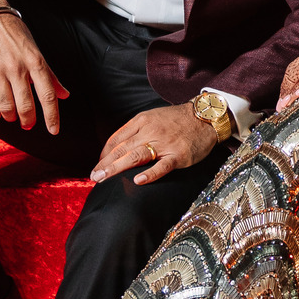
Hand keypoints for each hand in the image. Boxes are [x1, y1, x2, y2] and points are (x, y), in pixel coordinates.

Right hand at [0, 0, 69, 132]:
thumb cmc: (15, 34)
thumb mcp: (36, 51)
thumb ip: (49, 74)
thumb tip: (64, 94)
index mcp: (35, 61)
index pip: (47, 94)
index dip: (52, 116)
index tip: (54, 131)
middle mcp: (17, 67)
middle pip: (26, 105)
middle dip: (28, 120)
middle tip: (28, 124)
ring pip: (5, 106)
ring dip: (10, 117)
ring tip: (11, 117)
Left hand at [92, 101, 220, 186]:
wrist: (205, 117)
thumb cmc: (177, 120)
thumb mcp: (153, 117)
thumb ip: (136, 130)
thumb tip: (118, 147)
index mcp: (142, 121)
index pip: (117, 138)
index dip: (104, 153)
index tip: (98, 165)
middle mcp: (150, 131)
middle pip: (122, 149)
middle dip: (105, 163)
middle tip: (93, 176)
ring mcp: (164, 144)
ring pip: (136, 156)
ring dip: (116, 167)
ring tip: (103, 178)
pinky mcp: (178, 155)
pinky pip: (162, 166)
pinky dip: (150, 173)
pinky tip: (138, 180)